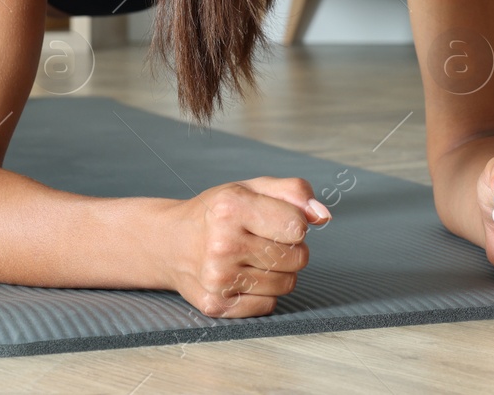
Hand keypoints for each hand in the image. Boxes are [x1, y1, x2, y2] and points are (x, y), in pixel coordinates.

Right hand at [165, 176, 330, 317]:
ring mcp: (218, 278)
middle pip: (297, 257)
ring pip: (287, 284)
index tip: (274, 220)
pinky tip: (242, 276)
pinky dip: (263, 292)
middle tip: (262, 239)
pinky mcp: (216, 305)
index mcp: (232, 207)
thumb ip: (294, 192)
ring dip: (278, 271)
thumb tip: (323, 216)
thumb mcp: (251, 188)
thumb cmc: (217, 212)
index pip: (298, 226)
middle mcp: (222, 243)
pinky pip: (269, 305)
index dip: (294, 223)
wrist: (170, 243)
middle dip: (289, 248)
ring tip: (252, 257)